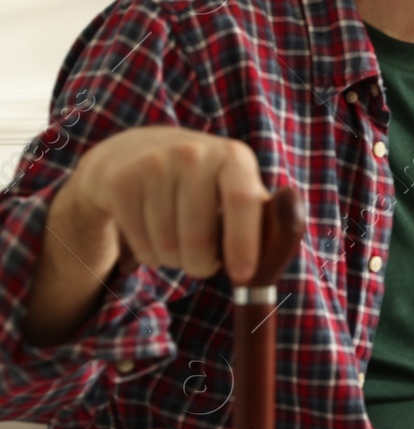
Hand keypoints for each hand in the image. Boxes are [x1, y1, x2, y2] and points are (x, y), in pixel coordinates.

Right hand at [55, 125, 268, 283]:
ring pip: (166, 247)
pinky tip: (152, 233)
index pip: (242, 201)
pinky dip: (150, 255)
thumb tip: (278, 253)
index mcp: (233, 157)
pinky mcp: (119, 182)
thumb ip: (265, 220)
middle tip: (203, 264)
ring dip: (174, 260)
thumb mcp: (237, 188)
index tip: (243, 276)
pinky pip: (140, 245)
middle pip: (198, 238)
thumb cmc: (202, 185)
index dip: (244, 243)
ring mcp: (152, 164)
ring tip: (177, 242)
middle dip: (202, 265)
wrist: (134, 152)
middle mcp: (193, 154)